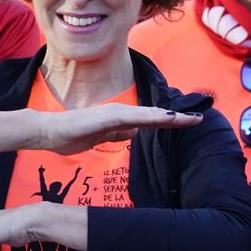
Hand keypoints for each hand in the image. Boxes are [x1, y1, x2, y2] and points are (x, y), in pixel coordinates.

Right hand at [35, 103, 200, 155]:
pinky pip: (132, 117)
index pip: (153, 121)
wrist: (48, 132)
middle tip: (202, 118)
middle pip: (156, 116)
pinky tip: (162, 118)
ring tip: (190, 119)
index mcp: (122, 120)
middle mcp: (122, 113)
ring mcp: (115, 113)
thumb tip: (135, 133)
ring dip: (170, 117)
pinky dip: (149, 117)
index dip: (173, 122)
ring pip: (149, 114)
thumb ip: (118, 133)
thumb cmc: (72, 135)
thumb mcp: (103, 137)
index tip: (192, 123)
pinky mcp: (106, 116)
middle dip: (179, 118)